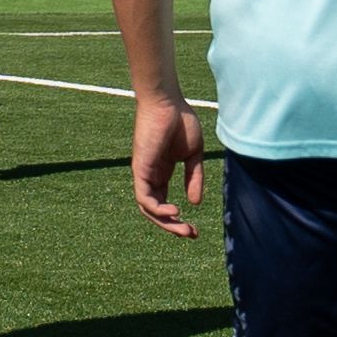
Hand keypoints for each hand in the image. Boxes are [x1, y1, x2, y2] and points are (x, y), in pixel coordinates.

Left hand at [127, 87, 203, 234]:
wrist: (168, 102)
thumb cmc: (180, 122)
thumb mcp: (193, 155)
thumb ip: (194, 178)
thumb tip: (194, 203)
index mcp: (162, 173)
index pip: (164, 204)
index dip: (177, 219)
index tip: (195, 230)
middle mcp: (150, 176)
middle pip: (155, 211)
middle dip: (173, 226)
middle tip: (191, 234)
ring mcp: (144, 173)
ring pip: (148, 208)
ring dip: (165, 221)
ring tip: (184, 228)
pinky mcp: (140, 168)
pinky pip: (143, 196)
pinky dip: (156, 208)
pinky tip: (173, 211)